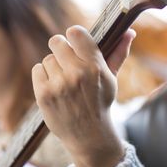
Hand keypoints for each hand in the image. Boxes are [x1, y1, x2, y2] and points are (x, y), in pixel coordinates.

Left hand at [32, 25, 135, 166]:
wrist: (88, 136)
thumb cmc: (100, 103)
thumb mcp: (111, 79)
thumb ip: (118, 53)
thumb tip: (129, 31)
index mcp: (94, 66)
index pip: (75, 33)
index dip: (73, 35)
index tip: (74, 42)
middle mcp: (76, 74)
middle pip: (56, 42)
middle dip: (60, 50)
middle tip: (66, 62)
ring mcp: (59, 85)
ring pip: (47, 58)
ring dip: (53, 67)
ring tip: (63, 81)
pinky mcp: (44, 94)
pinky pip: (37, 70)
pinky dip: (42, 77)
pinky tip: (53, 87)